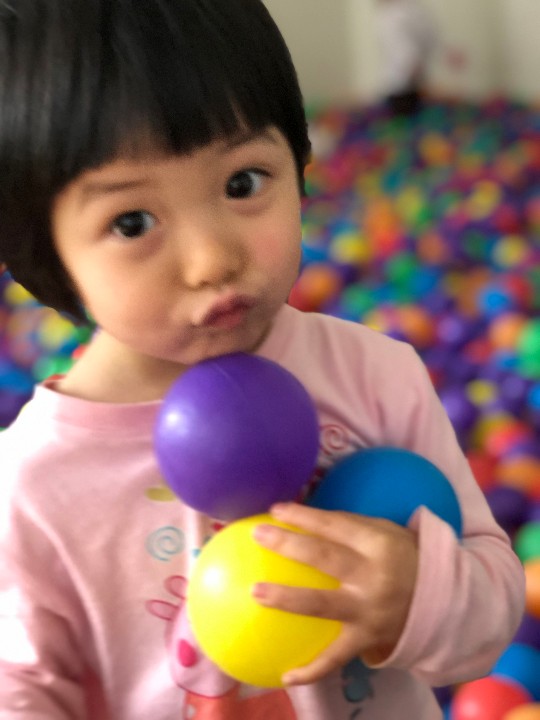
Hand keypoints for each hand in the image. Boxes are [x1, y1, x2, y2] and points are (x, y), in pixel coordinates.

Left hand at [252, 502, 418, 685]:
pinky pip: (336, 657)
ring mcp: (368, 610)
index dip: (304, 515)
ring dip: (287, 599)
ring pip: (321, 605)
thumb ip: (348, 526)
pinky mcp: (366, 639)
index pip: (334, 525)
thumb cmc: (402, 558)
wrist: (442, 601)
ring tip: (254, 593)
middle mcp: (372, 576)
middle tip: (258, 534)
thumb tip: (302, 516)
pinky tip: (285, 675)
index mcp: (378, 544)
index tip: (275, 509)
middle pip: (323, 557)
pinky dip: (312, 670)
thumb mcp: (385, 532)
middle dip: (287, 544)